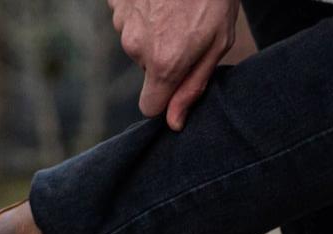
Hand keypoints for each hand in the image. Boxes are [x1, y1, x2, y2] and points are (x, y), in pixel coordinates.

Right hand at [108, 0, 239, 130]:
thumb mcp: (216, 44)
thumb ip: (193, 86)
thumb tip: (173, 123)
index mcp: (163, 64)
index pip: (149, 107)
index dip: (165, 99)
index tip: (178, 84)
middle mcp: (136, 46)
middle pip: (146, 71)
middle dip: (164, 58)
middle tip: (188, 30)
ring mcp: (122, 20)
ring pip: (136, 43)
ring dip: (154, 32)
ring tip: (176, 7)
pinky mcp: (116, 0)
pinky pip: (128, 17)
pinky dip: (142, 11)